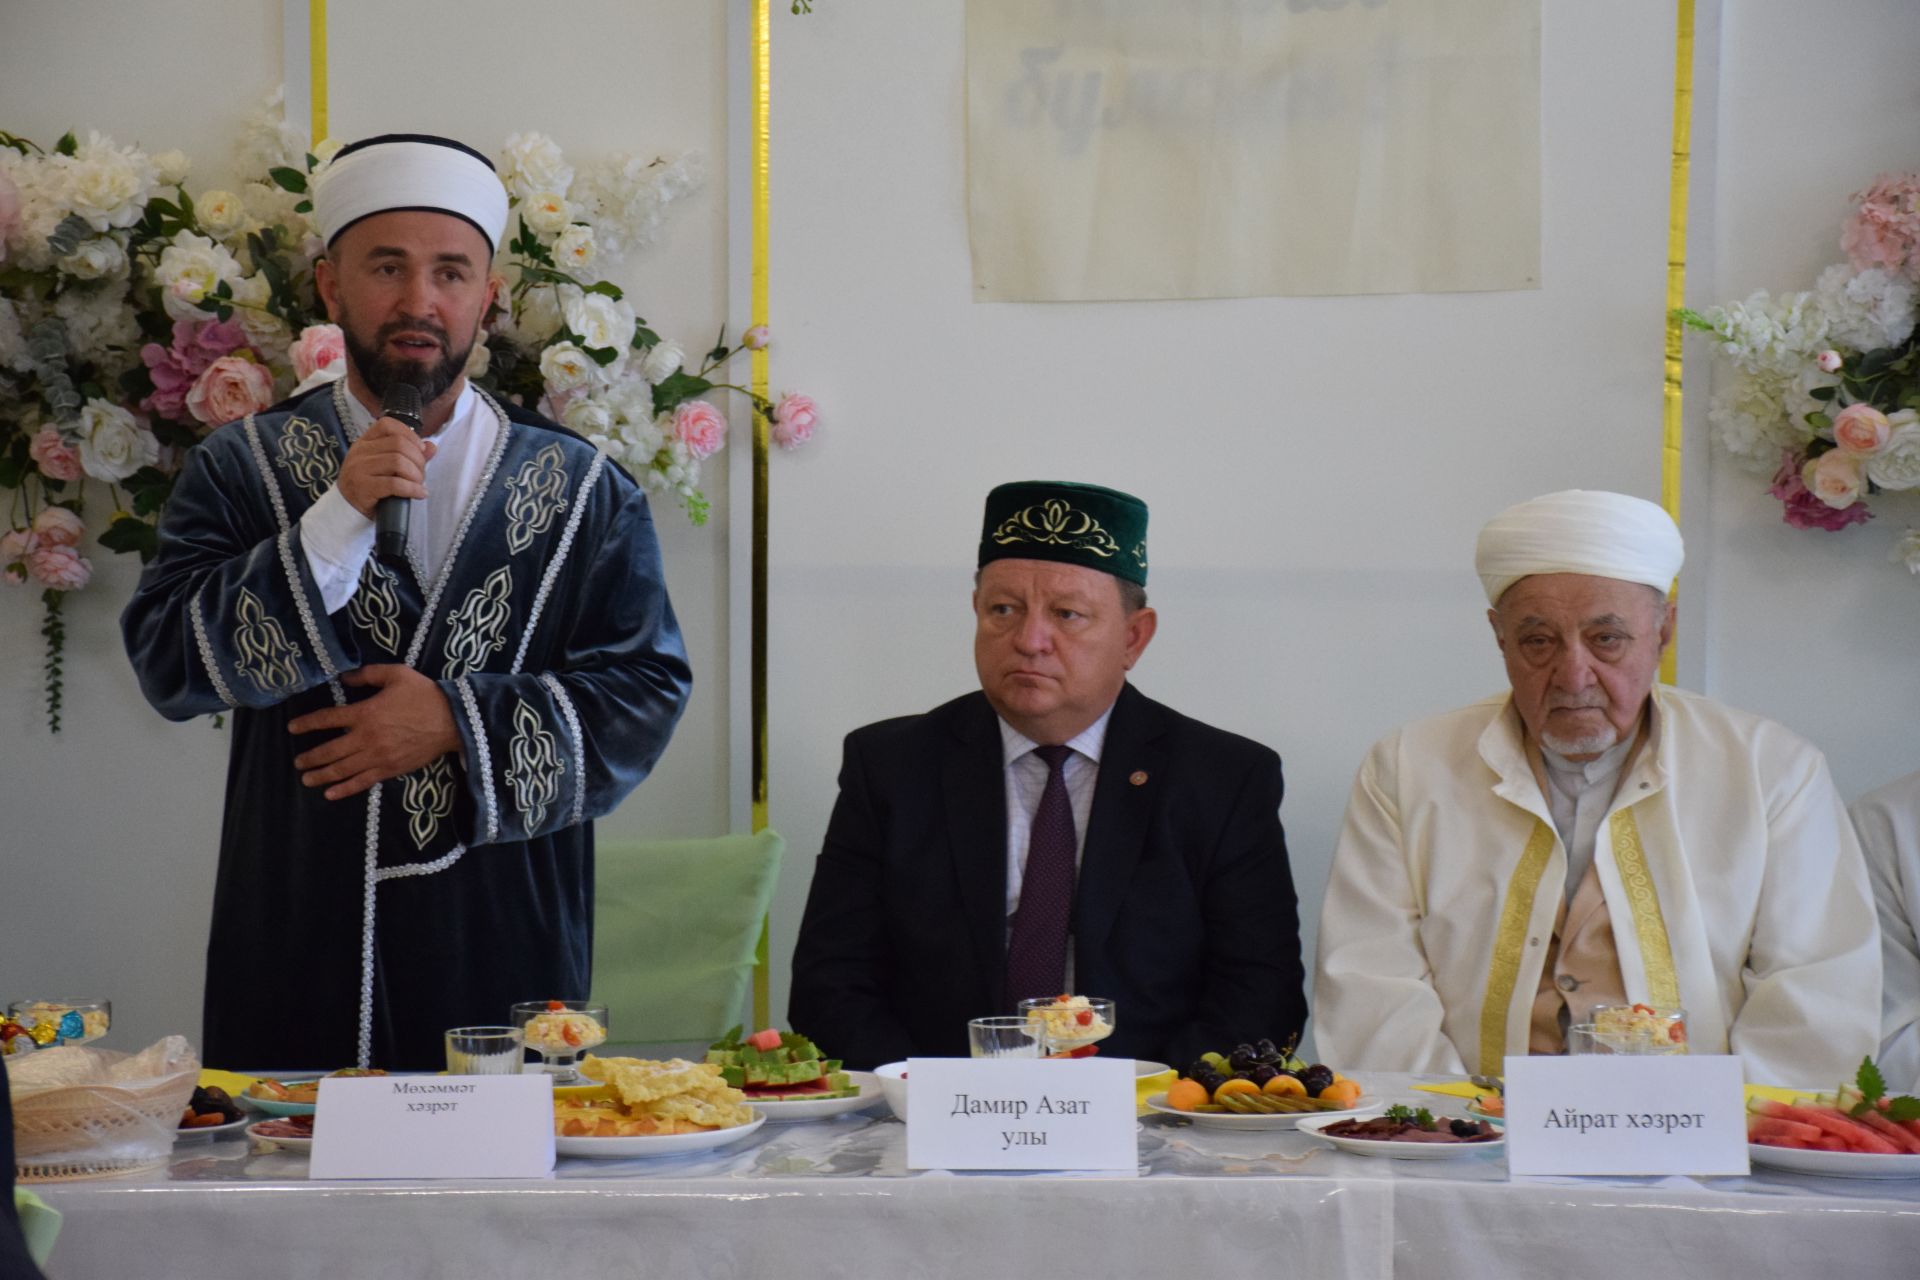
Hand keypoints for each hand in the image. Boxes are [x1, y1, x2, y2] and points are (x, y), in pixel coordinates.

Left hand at [288, 665, 461, 799]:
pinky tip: (331, 794)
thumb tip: (345, 678)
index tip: (293, 728)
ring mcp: (377, 756)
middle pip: (330, 750)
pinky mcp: (389, 769)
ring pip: (342, 769)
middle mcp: (366, 737)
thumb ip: (368, 675)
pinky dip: (344, 789)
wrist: (452, 720)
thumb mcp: (397, 674)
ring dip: (321, 775)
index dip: (307, 723)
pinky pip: (362, 782)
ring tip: (307, 779)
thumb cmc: (425, 695)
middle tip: (298, 761)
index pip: (327, 719)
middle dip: (310, 757)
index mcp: (365, 712)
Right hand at [337, 418, 436, 518]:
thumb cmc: (370, 486)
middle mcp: (359, 452)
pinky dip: (412, 489)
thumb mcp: (386, 466)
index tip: (421, 450)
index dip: (409, 434)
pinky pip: (395, 484)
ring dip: (416, 474)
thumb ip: (409, 454)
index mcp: (364, 442)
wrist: (347, 510)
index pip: (387, 425)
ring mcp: (359, 469)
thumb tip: (431, 447)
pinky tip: (419, 494)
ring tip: (418, 484)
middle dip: (418, 459)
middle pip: (398, 444)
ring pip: (398, 462)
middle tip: (421, 474)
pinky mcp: (363, 488)